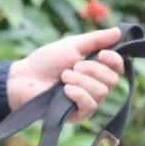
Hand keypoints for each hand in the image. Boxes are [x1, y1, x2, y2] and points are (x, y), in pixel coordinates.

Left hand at [7, 28, 124, 122]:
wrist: (25, 78)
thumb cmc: (46, 61)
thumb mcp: (72, 45)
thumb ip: (96, 39)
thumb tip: (119, 31)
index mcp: (96, 69)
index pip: (118, 68)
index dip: (114, 61)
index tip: (102, 54)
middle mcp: (95, 86)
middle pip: (112, 80)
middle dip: (93, 69)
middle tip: (73, 66)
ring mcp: (87, 101)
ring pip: (101, 92)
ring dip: (81, 81)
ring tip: (63, 77)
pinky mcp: (78, 115)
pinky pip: (90, 105)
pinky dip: (78, 94)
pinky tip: (65, 90)